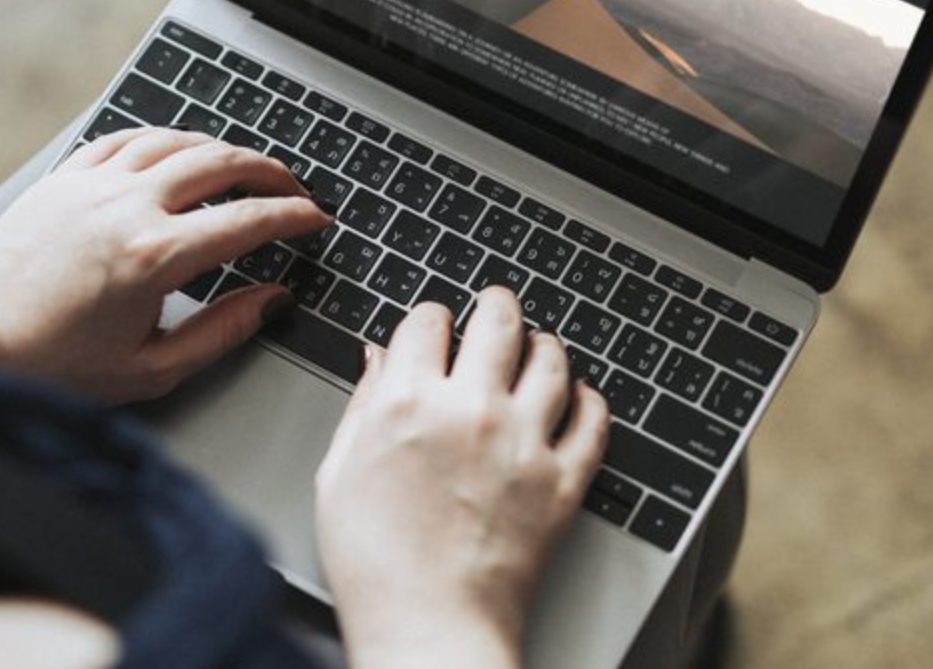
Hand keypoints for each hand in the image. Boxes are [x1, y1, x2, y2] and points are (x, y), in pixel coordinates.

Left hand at [0, 128, 331, 402]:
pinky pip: (127, 138)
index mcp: (154, 257)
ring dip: (220, 148)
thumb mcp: (150, 369)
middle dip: (269, 170)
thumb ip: (222, 331)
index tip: (315, 219)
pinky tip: (176, 152)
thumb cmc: (51, 361)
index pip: (247, 220)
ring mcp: (93, 184)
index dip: (293, 216)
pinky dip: (163, 139)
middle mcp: (127, 207)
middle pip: (221, 163)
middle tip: (292, 187)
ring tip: (243, 167)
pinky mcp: (65, 176)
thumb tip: (271, 301)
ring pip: (176, 140)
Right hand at [315, 291, 608, 668]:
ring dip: (544, 344)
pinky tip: (581, 397)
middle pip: (497, 321)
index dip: (430, 318)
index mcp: (407, 402)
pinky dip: (590, 400)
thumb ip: (362, 407)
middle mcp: (470, 409)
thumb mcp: (338, 474)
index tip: (434, 327)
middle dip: (495, 305)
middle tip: (496, 306)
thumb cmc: (374, 565)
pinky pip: (593, 421)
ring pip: (551, 360)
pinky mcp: (562, 481)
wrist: (428, 626)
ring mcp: (522, 442)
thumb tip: (377, 361)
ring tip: (540, 345)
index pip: (428, 320)